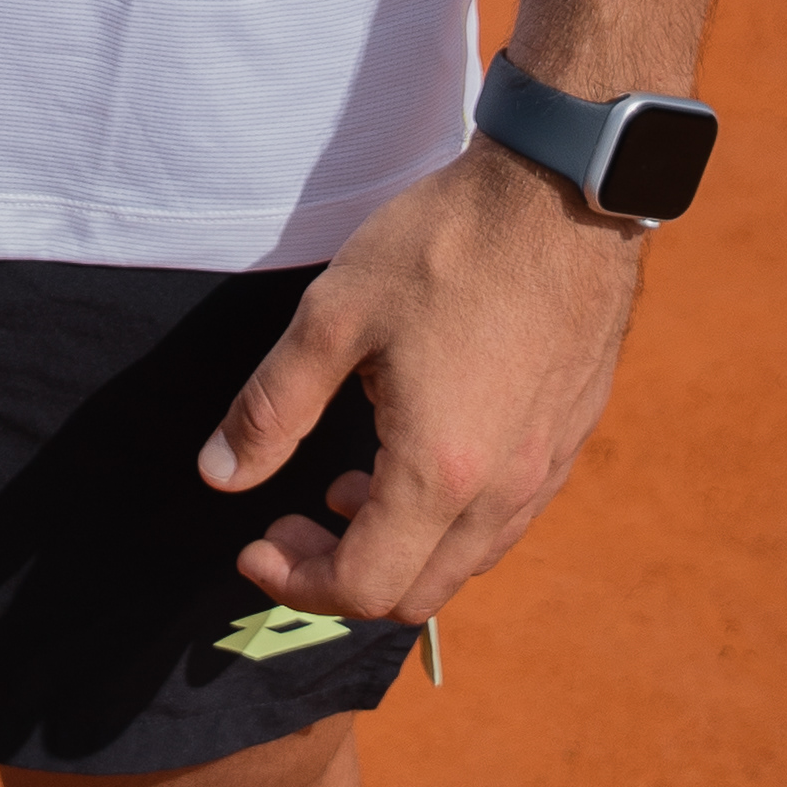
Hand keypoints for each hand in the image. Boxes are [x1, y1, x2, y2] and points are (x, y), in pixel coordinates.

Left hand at [197, 140, 649, 625]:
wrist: (562, 193)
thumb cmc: (446, 246)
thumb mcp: (333, 318)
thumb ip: (272, 409)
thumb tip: (219, 476)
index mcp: (439, 472)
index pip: (363, 586)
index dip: (294, 582)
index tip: (253, 544)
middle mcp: (503, 491)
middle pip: (415, 594)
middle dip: (338, 577)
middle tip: (290, 524)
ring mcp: (545, 470)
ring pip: (463, 563)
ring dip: (394, 549)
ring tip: (343, 486)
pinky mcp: (567, 441)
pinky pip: (502, 521)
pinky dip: (445, 522)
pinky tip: (411, 458)